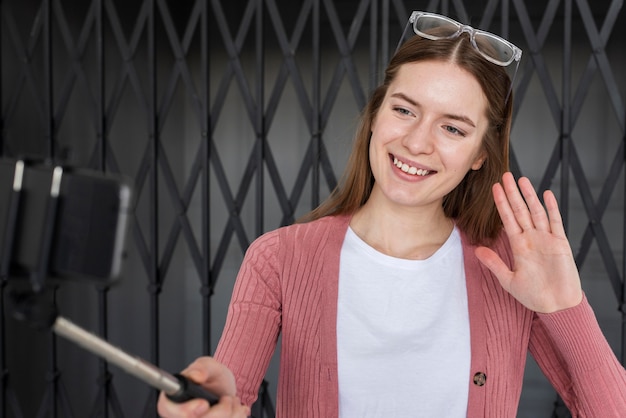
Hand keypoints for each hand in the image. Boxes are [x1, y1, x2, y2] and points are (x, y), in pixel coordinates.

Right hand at [157, 357, 249, 416]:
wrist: (225, 390)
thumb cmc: (213, 379)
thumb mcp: (209, 366)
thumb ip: (202, 368)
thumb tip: (196, 376)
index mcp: (173, 400)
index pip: (170, 411)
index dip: (185, 411)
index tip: (203, 404)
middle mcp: (180, 416)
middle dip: (220, 411)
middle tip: (225, 399)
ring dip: (232, 412)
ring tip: (230, 401)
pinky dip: (236, 417)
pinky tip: (234, 410)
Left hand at [474, 172, 582, 312]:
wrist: (556, 306)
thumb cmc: (534, 295)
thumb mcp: (508, 280)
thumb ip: (494, 264)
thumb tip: (476, 251)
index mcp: (518, 246)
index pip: (507, 219)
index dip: (500, 204)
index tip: (494, 188)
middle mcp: (531, 238)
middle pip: (520, 210)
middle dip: (512, 193)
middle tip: (505, 175)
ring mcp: (546, 239)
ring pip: (536, 212)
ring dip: (529, 196)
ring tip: (521, 180)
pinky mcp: (560, 243)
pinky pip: (555, 222)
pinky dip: (551, 208)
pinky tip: (546, 194)